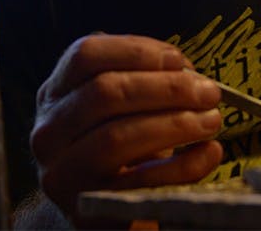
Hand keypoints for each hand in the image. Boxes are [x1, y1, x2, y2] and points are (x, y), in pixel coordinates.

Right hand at [29, 34, 223, 213]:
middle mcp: (49, 131)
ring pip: (117, 137)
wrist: (99, 206)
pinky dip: (182, 166)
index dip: (135, 50)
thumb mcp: (117, 108)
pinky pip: (140, 183)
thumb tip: (191, 75)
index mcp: (55, 93)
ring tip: (211, 119)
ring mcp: (63, 173)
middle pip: (105, 92)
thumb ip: (144, 80)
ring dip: (175, 124)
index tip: (177, 59)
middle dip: (166, 88)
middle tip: (208, 92)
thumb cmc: (115, 144)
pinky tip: (208, 153)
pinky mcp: (88, 209)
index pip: (85, 55)